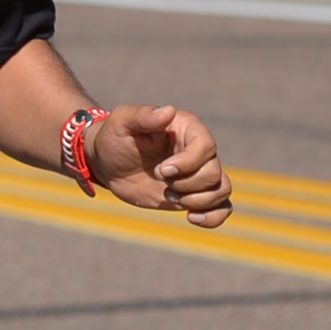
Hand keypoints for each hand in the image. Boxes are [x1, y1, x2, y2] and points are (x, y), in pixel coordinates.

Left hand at [92, 101, 229, 227]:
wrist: (108, 164)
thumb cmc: (114, 137)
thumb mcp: (121, 121)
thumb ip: (142, 115)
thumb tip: (168, 111)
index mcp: (187, 128)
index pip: (206, 146)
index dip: (187, 163)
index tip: (160, 170)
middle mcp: (199, 150)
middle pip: (213, 172)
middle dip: (184, 184)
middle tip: (157, 178)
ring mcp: (198, 172)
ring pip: (221, 189)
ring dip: (195, 200)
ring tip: (168, 196)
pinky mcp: (195, 193)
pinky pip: (222, 206)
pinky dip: (214, 216)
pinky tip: (192, 218)